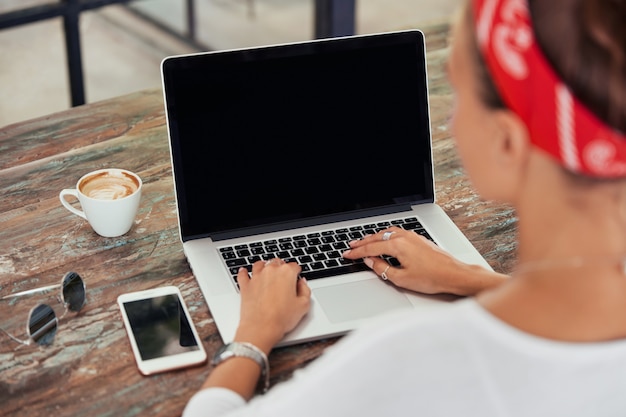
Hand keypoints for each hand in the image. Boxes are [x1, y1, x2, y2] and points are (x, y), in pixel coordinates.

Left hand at [235, 258, 310, 352]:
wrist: (261, 328)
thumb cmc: (281, 318)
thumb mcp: (304, 305)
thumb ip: (305, 290)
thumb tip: (302, 283)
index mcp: (287, 273)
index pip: (294, 266)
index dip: (297, 272)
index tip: (297, 277)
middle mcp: (271, 271)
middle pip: (277, 262)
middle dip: (281, 267)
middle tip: (284, 276)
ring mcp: (256, 277)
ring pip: (260, 264)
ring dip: (264, 266)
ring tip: (266, 271)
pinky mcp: (245, 285)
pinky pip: (243, 274)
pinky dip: (244, 272)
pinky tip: (245, 272)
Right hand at [342, 227, 505, 295]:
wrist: (454, 274)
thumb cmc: (432, 278)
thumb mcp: (401, 279)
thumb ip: (382, 269)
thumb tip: (370, 262)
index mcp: (397, 246)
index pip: (370, 248)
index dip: (356, 252)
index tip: (347, 255)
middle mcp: (404, 237)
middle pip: (377, 238)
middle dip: (362, 242)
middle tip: (350, 247)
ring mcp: (412, 236)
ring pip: (386, 233)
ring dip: (373, 237)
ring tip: (364, 242)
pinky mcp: (418, 238)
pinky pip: (396, 232)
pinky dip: (385, 235)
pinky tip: (384, 239)